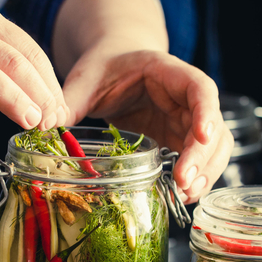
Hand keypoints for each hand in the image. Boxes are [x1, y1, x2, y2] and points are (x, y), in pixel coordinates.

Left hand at [62, 46, 231, 202]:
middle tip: (184, 183)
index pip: (200, 88)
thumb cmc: (104, 68)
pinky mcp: (181, 138)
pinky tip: (182, 195)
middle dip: (205, 156)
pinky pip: (201, 159)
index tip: (202, 136)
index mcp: (167, 71)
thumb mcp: (85, 79)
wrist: (114, 66)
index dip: (206, 112)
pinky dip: (197, 178)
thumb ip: (70, 100)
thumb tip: (46, 125)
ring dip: (207, 171)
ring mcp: (187, 119)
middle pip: (214, 125)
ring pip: (216, 146)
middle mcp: (186, 96)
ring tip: (186, 195)